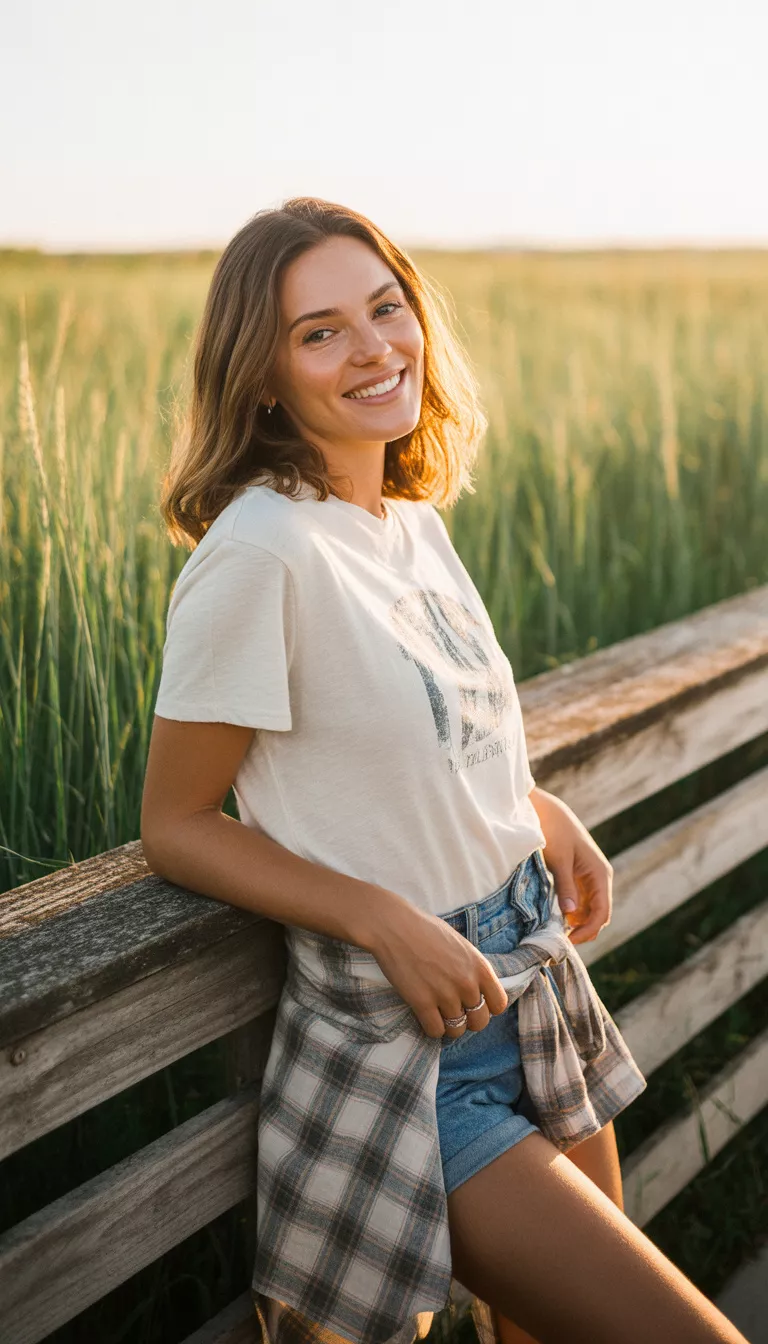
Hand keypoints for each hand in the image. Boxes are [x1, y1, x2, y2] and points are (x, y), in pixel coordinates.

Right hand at [366, 896, 509, 1040]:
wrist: (394, 926)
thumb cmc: (426, 930)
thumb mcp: (461, 945)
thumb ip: (473, 968)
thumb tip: (478, 990)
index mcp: (480, 966)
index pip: (499, 1004)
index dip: (487, 1007)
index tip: (474, 1004)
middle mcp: (467, 983)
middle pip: (479, 1022)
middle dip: (468, 1020)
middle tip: (455, 1012)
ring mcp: (445, 994)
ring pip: (456, 1030)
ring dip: (448, 1025)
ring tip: (439, 1014)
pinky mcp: (422, 1003)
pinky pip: (435, 1031)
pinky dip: (431, 1028)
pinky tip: (426, 1015)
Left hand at [529, 788, 612, 944]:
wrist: (546, 810)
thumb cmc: (554, 830)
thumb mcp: (559, 859)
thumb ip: (566, 886)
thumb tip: (571, 915)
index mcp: (600, 873)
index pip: (602, 912)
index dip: (589, 930)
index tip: (568, 940)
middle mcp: (598, 878)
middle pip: (597, 915)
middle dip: (583, 930)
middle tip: (559, 940)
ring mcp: (588, 878)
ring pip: (587, 910)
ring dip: (576, 922)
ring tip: (555, 931)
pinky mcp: (576, 876)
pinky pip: (578, 901)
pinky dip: (569, 912)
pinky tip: (554, 916)